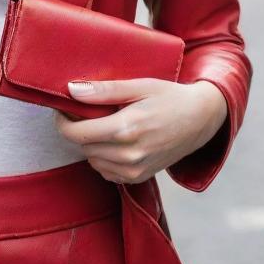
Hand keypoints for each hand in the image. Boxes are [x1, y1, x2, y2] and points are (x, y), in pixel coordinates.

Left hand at [54, 78, 226, 184]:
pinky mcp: (139, 177)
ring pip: (92, 160)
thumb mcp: (138, 86)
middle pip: (83, 146)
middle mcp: (129, 155)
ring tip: (102, 124)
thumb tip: (71, 90)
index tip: (62, 109)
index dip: (62, 122)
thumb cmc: (168, 97)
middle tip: (83, 111)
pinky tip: (113, 140)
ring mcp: (135, 170)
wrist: (200, 120)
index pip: (77, 134)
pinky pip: (106, 171)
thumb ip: (104, 91)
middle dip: (77, 129)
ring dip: (90, 144)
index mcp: (126, 129)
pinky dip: (102, 157)